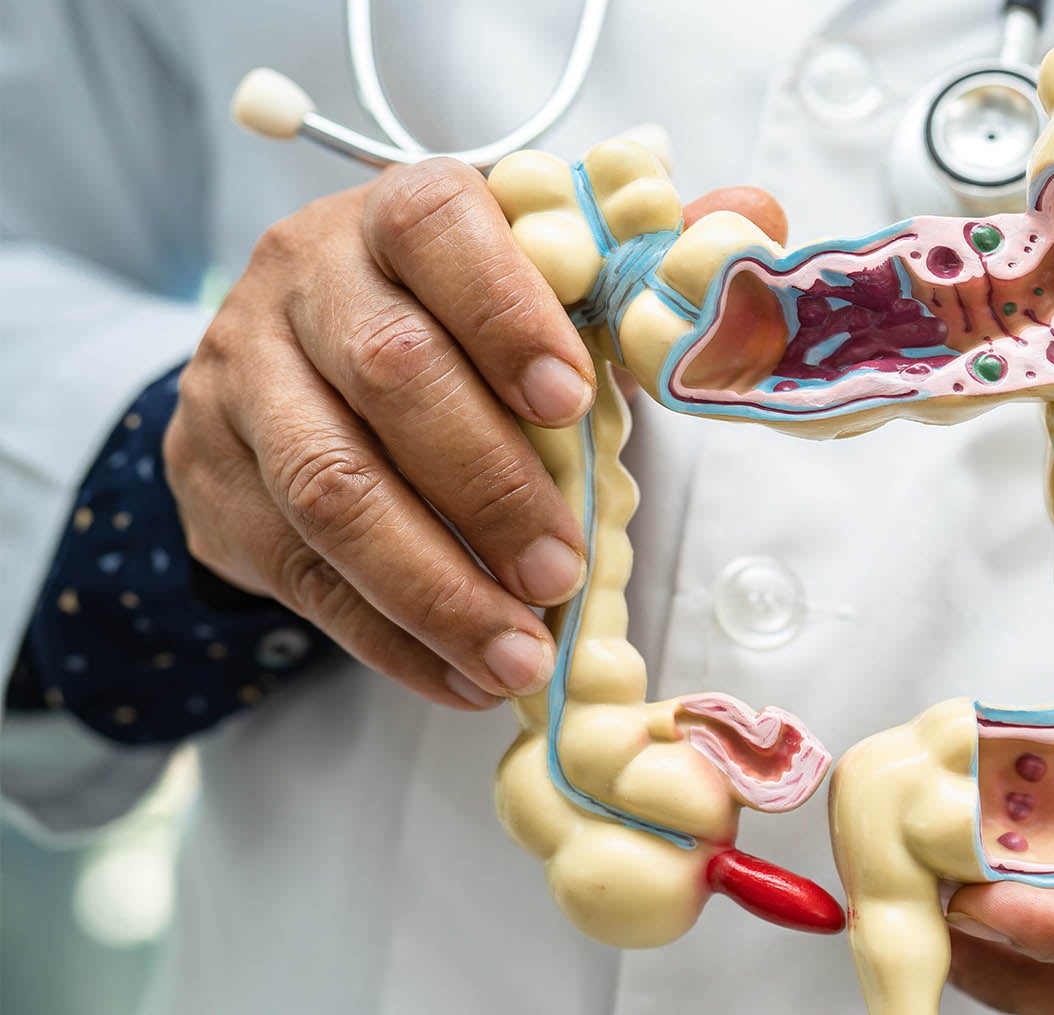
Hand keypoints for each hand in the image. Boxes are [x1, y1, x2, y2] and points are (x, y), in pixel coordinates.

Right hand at [166, 158, 783, 707]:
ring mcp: (239, 383)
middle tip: (563, 572)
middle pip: (387, 375)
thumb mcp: (543, 278)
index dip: (505, 313)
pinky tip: (464, 676)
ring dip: (436, 587)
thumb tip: (754, 219)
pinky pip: (300, 575)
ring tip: (519, 654)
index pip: (436, 230)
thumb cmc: (461, 320)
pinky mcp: (213, 484)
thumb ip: (643, 258)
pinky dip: (392, 638)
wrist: (304, 360)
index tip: (575, 400)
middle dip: (489, 485)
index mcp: (394, 214)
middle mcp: (299, 282)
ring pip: (329, 489)